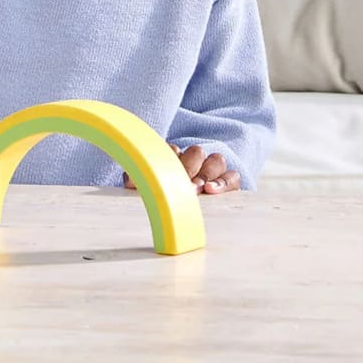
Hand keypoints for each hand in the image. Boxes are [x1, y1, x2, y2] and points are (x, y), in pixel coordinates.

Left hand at [123, 143, 240, 194]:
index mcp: (172, 158)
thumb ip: (137, 180)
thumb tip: (130, 180)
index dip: (172, 156)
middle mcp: (193, 160)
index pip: (173, 149)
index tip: (169, 168)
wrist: (181, 212)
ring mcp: (211, 170)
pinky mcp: (227, 183)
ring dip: (207, 173)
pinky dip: (224, 182)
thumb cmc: (159, 195)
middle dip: (190, 168)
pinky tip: (213, 191)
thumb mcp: (146, 186)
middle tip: (186, 185)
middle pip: (197, 152)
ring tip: (200, 189)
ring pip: (216, 160)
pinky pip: (232, 177)